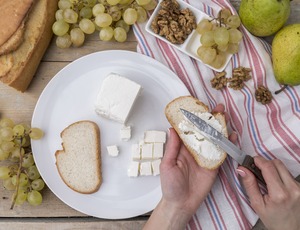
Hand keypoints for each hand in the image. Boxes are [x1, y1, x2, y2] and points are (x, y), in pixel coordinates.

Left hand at [143, 104, 236, 229]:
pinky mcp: (213, 166)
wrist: (181, 203)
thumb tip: (172, 129)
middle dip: (211, 120)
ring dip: (220, 129)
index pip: (189, 130)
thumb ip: (172, 147)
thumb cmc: (170, 185)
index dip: (195, 119)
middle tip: (219, 109)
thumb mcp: (167, 164)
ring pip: (214, 140)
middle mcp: (194, 150)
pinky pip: (221, 153)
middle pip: (204, 132)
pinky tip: (231, 137)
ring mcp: (205, 157)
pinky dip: (227, 145)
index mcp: (182, 148)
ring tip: (226, 118)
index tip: (200, 107)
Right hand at [237, 157, 299, 229]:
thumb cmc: (273, 219)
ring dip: (272, 168)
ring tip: (265, 178)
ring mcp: (298, 187)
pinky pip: (287, 173)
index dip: (258, 160)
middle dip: (265, 163)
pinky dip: (278, 174)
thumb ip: (249, 184)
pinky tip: (274, 183)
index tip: (251, 160)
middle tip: (256, 169)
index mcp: (279, 194)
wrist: (290, 229)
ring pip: (283, 167)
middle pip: (276, 163)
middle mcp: (292, 189)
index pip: (268, 167)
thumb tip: (242, 169)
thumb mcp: (256, 204)